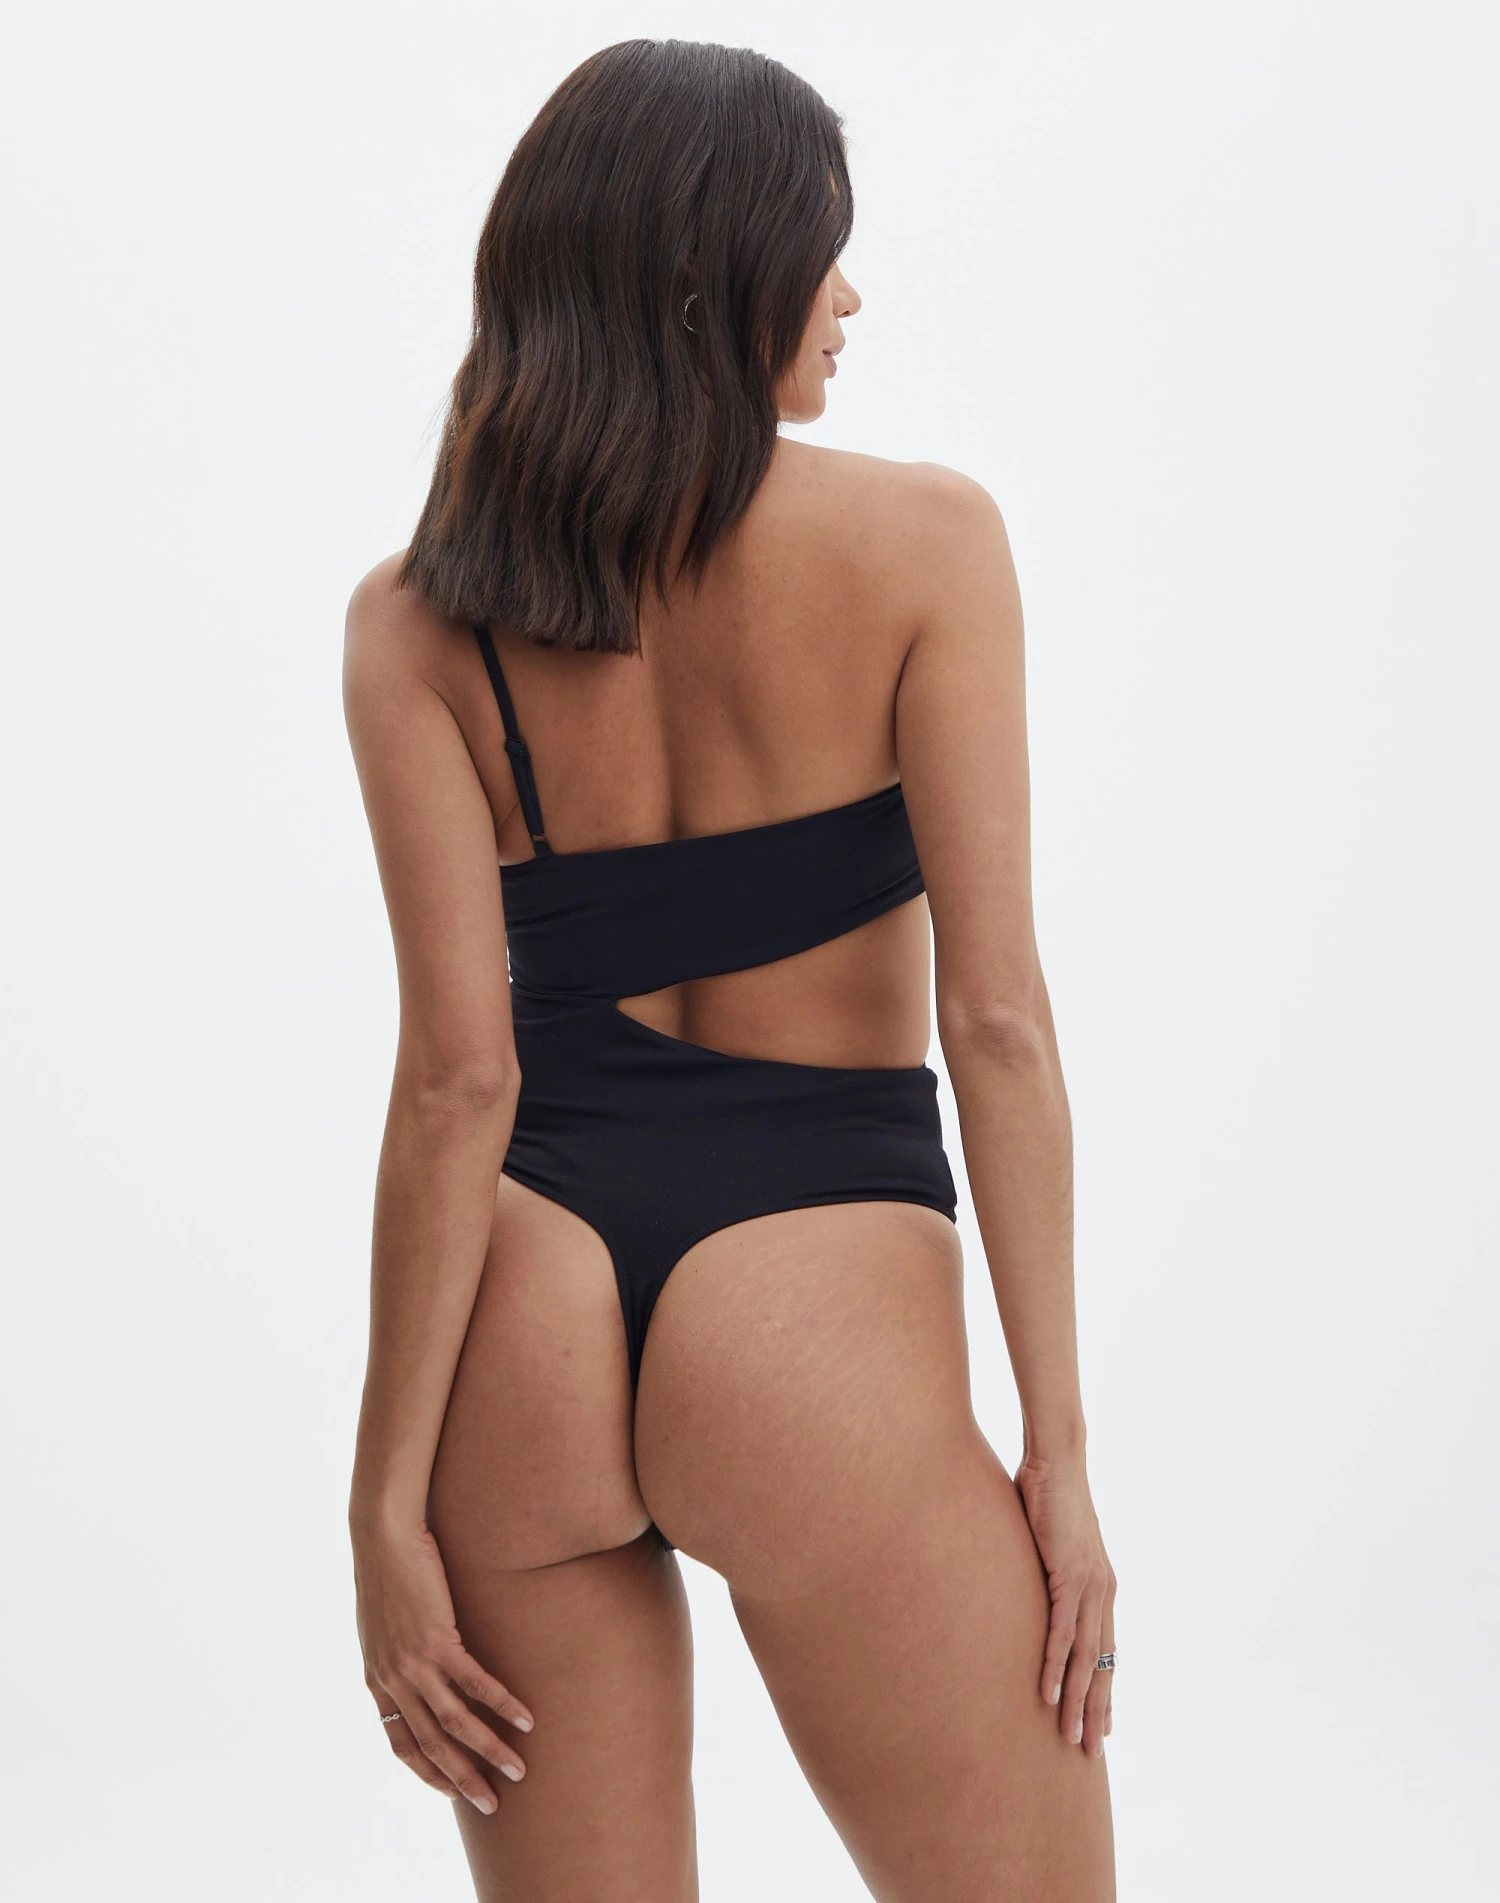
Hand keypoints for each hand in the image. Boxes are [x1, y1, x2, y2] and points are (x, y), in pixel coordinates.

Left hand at [353, 1517, 533, 1813]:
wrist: (382, 1534)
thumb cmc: (386, 1570)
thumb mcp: (382, 1624)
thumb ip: (396, 1654)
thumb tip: (418, 1665)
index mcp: (378, 1681)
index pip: (402, 1745)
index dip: (429, 1773)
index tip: (454, 1791)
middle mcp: (393, 1681)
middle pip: (431, 1745)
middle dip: (464, 1779)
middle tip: (492, 1803)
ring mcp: (414, 1663)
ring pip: (455, 1723)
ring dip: (489, 1751)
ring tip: (518, 1769)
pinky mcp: (438, 1639)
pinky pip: (475, 1683)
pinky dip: (502, 1704)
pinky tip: (526, 1718)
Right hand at [1014, 1450, 1115, 1757]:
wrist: (1056, 1461)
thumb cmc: (1048, 1496)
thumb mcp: (1049, 1544)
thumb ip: (1047, 1571)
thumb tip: (1029, 1585)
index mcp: (1102, 1587)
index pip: (1106, 1650)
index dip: (1104, 1690)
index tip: (1101, 1725)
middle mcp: (1104, 1592)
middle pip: (1103, 1664)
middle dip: (1097, 1710)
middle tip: (1090, 1752)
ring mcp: (1091, 1587)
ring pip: (1086, 1657)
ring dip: (1078, 1701)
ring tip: (1069, 1738)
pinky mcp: (1070, 1577)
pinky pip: (1062, 1632)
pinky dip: (1057, 1666)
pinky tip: (1049, 1695)